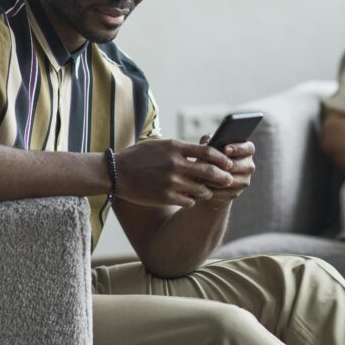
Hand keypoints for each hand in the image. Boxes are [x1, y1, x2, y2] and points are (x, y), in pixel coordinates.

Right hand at [114, 138, 234, 207]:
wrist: (115, 173)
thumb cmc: (136, 156)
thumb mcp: (156, 144)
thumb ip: (176, 146)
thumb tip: (195, 145)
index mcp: (175, 147)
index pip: (207, 151)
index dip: (222, 158)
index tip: (228, 162)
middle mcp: (176, 164)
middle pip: (210, 171)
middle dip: (223, 177)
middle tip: (229, 179)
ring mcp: (171, 182)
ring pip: (202, 189)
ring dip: (208, 191)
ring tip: (208, 191)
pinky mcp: (166, 197)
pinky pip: (189, 201)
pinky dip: (193, 200)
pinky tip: (191, 198)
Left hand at [198, 136, 255, 206]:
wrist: (210, 177)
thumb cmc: (211, 156)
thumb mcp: (210, 146)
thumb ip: (209, 140)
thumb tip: (207, 142)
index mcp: (247, 150)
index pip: (248, 148)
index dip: (238, 148)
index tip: (225, 149)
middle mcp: (249, 165)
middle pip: (242, 166)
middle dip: (226, 166)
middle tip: (211, 165)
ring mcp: (244, 180)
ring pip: (233, 180)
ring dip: (217, 179)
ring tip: (203, 176)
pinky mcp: (236, 193)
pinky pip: (226, 193)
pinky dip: (214, 190)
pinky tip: (204, 186)